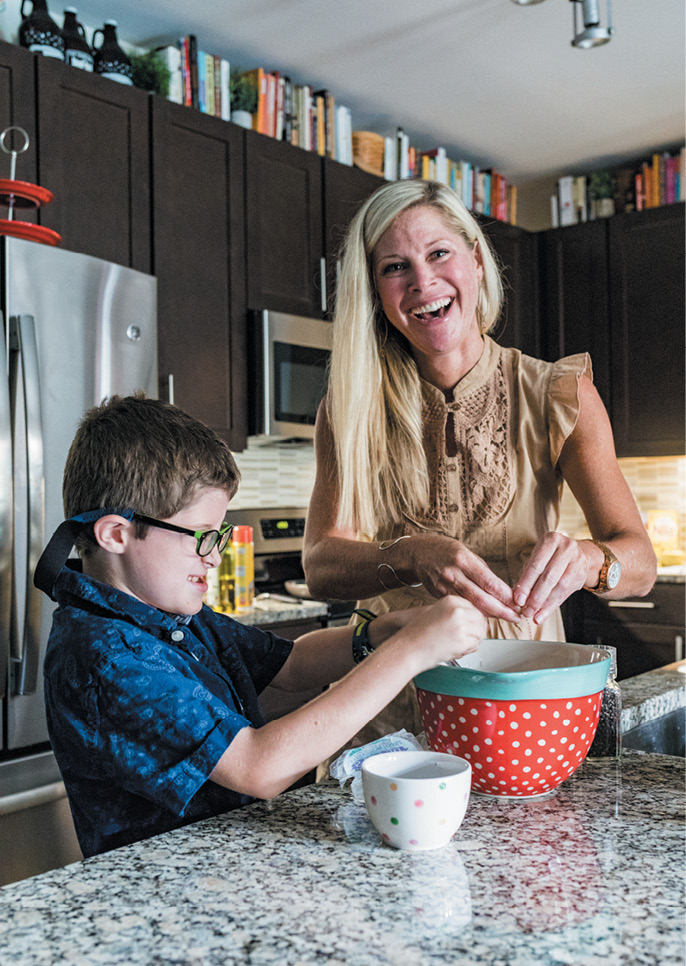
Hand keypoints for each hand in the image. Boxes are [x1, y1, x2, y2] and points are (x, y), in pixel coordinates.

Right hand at [404, 534, 520, 621]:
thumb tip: (500, 588)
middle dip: (501, 610)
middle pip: (481, 598)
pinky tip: (486, 616)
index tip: (517, 602)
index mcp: (463, 560)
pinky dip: (475, 612)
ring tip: (506, 618)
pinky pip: (461, 606)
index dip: (505, 595)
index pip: (489, 582)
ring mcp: (444, 587)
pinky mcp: (439, 596)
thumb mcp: (465, 551)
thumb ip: (481, 570)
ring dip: (490, 614)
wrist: (416, 554)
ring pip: (471, 606)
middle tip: (516, 617)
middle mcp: (453, 574)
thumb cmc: (443, 549)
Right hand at [407, 596, 487, 670]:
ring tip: (454, 645)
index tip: (465, 629)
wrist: (407, 648)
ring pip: (480, 634)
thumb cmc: (417, 635)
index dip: (472, 622)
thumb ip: (456, 613)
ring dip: (471, 642)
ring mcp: (460, 623)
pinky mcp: (461, 638)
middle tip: (461, 640)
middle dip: (475, 633)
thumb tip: (475, 620)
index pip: (475, 609)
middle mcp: (457, 609)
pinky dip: (467, 651)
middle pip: (481, 621)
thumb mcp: (437, 613)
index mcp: (451, 600)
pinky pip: (475, 645)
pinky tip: (453, 650)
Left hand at [513, 533, 595, 624]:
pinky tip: (543, 614)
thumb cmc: (550, 556)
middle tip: (526, 611)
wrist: (578, 553)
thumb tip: (518, 598)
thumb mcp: (538, 558)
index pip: (536, 565)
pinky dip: (552, 605)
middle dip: (536, 597)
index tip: (518, 600)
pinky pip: (566, 593)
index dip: (526, 584)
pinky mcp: (583, 574)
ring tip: (533, 614)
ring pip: (560, 586)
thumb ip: (528, 574)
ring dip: (545, 603)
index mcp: (551, 540)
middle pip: (549, 576)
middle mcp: (567, 548)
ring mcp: (578, 561)